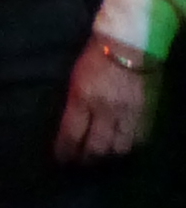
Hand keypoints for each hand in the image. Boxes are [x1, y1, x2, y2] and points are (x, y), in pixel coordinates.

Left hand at [58, 43, 157, 164]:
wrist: (129, 44)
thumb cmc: (95, 57)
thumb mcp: (75, 79)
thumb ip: (74, 105)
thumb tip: (71, 129)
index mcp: (82, 98)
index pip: (71, 135)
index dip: (65, 151)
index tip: (61, 159)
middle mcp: (106, 109)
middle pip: (96, 147)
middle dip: (86, 159)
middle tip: (80, 163)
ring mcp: (128, 112)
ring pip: (119, 148)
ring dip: (108, 157)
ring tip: (100, 160)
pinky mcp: (146, 112)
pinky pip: (139, 139)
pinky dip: (130, 148)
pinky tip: (122, 149)